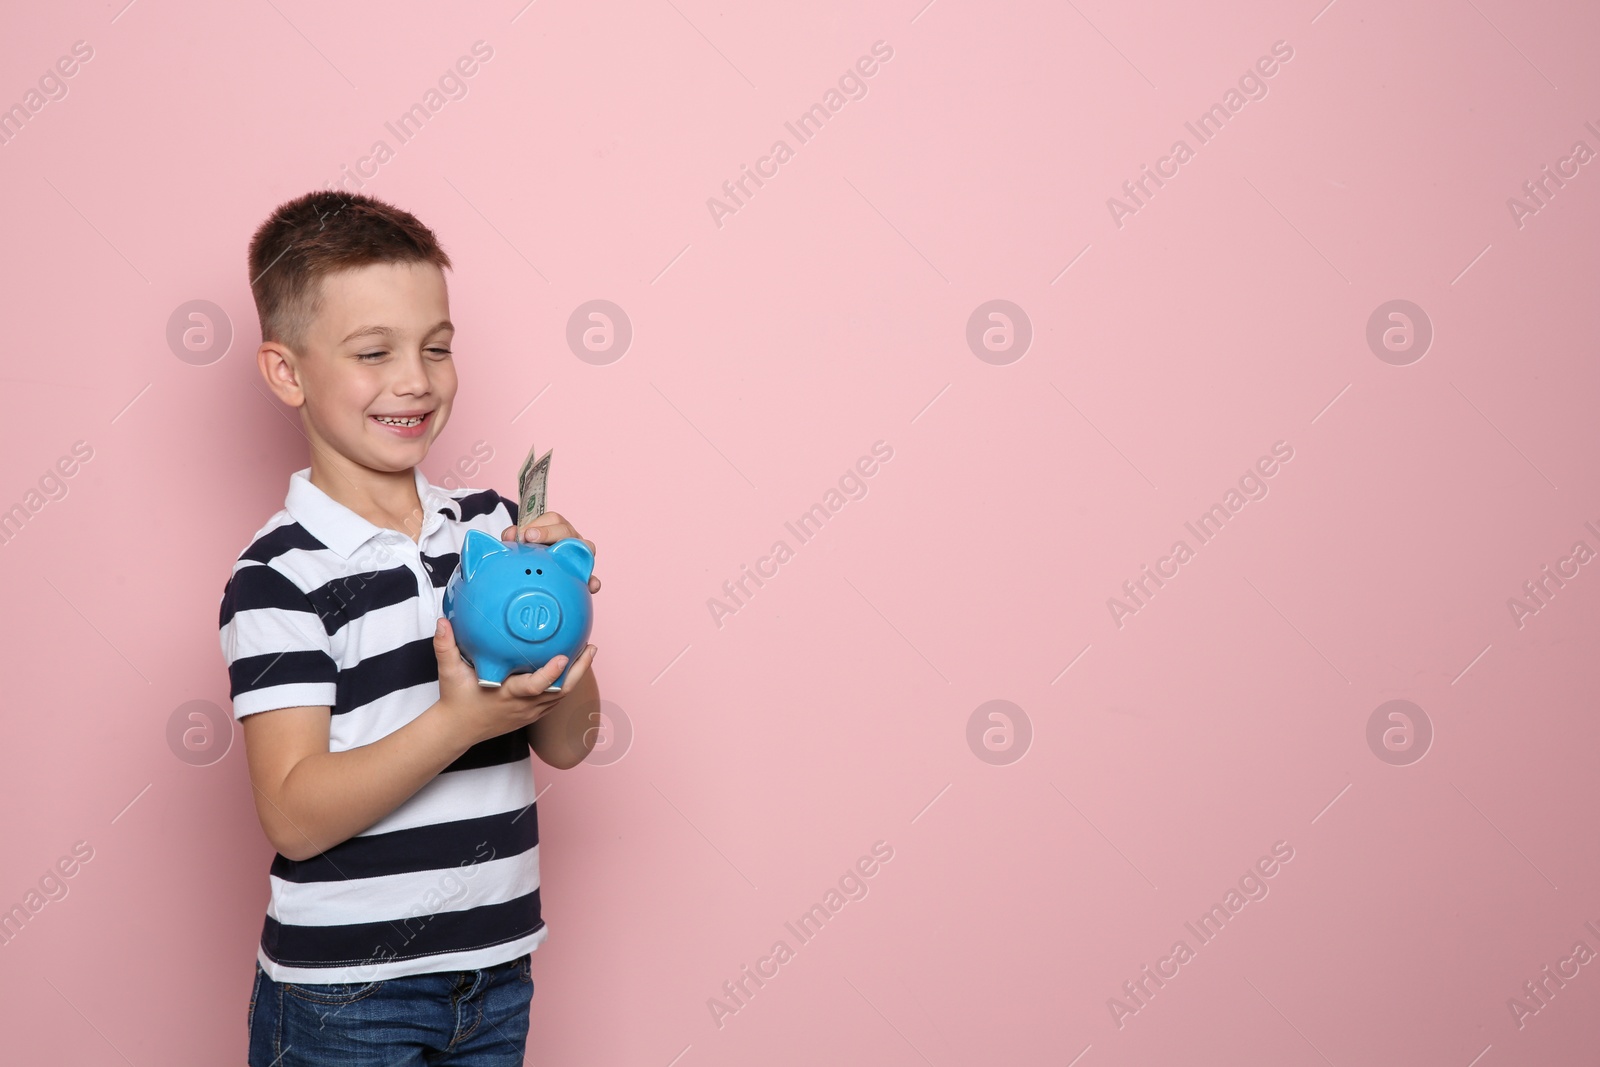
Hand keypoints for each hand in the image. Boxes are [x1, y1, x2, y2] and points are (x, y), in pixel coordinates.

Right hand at [433, 616, 598, 747]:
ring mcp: (530, 712)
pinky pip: (557, 699)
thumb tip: (443, 621)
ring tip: (588, 651)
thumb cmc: (456, 700)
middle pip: (560, 691)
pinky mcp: (533, 715)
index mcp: (506, 694)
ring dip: (578, 675)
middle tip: (590, 647)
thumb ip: (445, 646)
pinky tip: (575, 665)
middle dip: (579, 670)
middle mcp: (523, 706)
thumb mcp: (449, 673)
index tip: (563, 657)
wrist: (458, 730)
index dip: (551, 673)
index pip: (534, 687)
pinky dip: (569, 682)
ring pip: (562, 696)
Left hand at [502, 510, 600, 593]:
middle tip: (531, 539)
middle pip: (567, 531)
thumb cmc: (531, 550)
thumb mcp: (519, 541)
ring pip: (586, 549)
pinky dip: (592, 580)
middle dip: (550, 534)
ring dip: (579, 553)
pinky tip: (591, 586)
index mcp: (556, 527)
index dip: (539, 525)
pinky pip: (591, 576)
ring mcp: (579, 555)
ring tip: (566, 560)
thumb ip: (513, 535)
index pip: (552, 520)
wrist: (537, 566)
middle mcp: (571, 537)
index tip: (525, 534)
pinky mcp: (583, 573)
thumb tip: (510, 535)